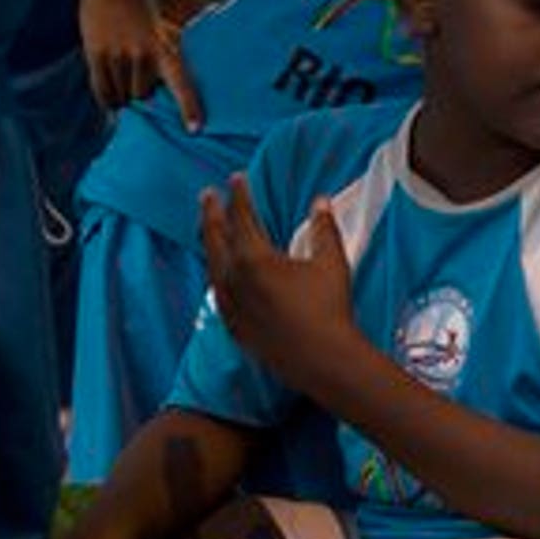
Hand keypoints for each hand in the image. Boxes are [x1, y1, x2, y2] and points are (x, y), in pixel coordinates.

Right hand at [80, 0, 203, 129]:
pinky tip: (111, 99)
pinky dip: (107, 98)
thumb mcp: (166, 31)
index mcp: (165, 49)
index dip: (188, 107)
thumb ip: (169, 59)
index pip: (181, 83)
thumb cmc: (146, 7)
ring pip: (121, 96)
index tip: (195, 129)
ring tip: (123, 82)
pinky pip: (102, 90)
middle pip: (142, 96)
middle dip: (141, 97)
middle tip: (139, 87)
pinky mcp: (97, 53)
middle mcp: (143, 54)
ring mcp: (118, 54)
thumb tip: (162, 94)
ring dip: (122, 96)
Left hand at [200, 176, 361, 391]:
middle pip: (215, 237)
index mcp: (254, 258)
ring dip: (209, 242)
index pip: (242, 217)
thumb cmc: (329, 309)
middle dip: (211, 213)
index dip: (239, 195)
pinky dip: (215, 274)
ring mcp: (229, 304)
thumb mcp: (332, 263)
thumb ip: (323, 229)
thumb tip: (320, 202)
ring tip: (209, 230)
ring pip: (211, 265)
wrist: (323, 360)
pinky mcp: (233, 326)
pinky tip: (219, 274)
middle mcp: (233, 279)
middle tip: (207, 195)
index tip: (236, 178)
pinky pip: (216, 292)